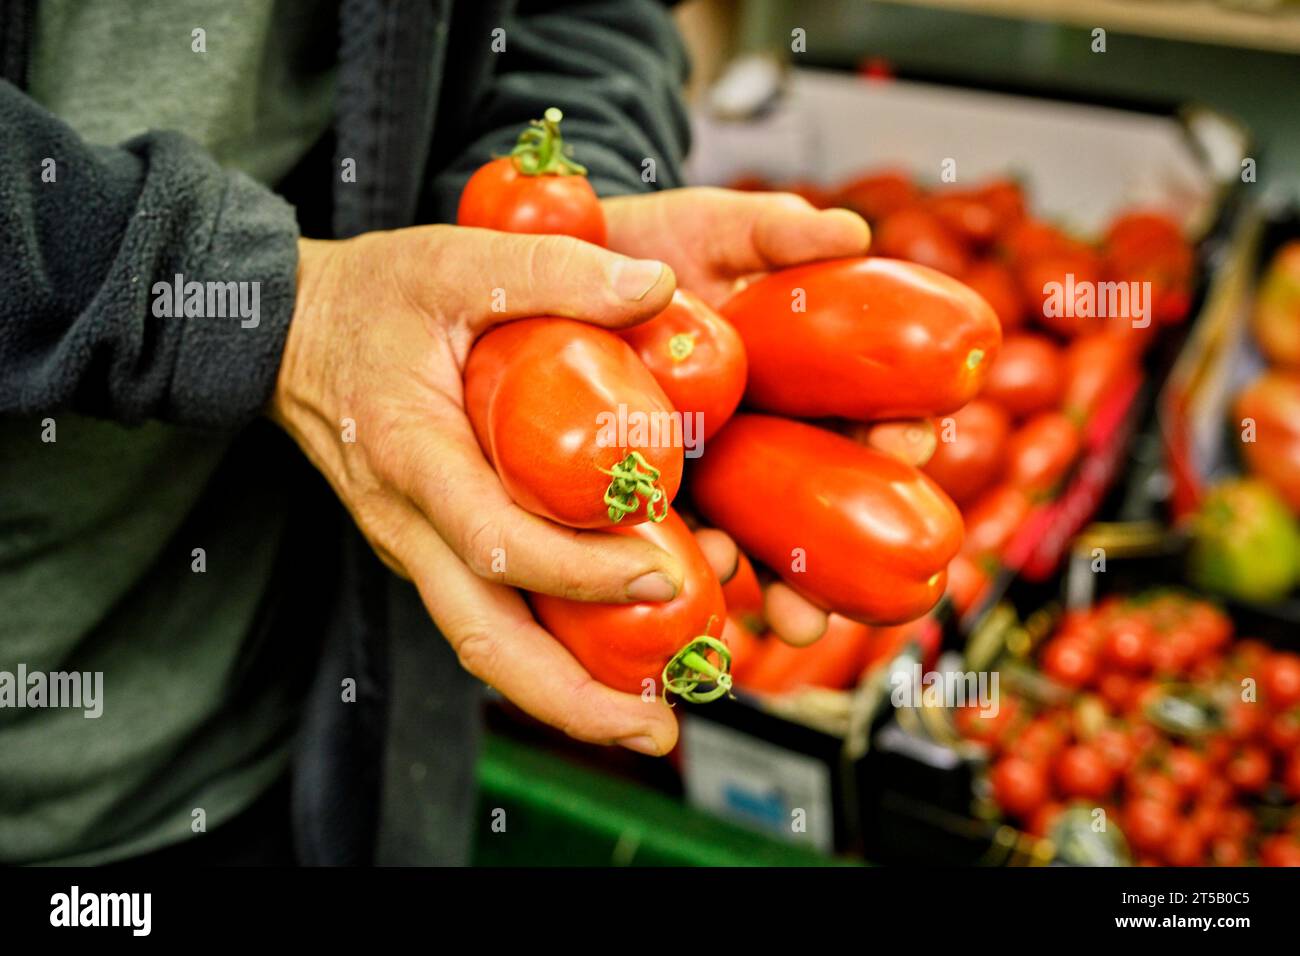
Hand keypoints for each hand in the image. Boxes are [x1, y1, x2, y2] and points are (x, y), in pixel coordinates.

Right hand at [272, 225, 691, 753]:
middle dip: (571, 699)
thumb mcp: (454, 261)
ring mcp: (415, 547)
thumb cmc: (371, 297)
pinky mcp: (431, 549)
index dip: (576, 573)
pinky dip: (550, 653)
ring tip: (650, 723)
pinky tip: (614, 664)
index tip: (658, 577)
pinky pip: (490, 617)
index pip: (493, 542)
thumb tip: (658, 288)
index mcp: (412, 458)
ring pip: (486, 645)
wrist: (290, 332)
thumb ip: (554, 272)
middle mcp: (408, 525)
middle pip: (484, 641)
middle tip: (657, 731)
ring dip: (564, 696)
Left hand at [605, 188, 932, 644]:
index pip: (869, 411)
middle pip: (826, 494)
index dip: (900, 430)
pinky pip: (683, 541)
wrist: (568, 263)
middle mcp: (764, 432)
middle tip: (877, 570)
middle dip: (857, 541)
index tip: (912, 440)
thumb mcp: (717, 229)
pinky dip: (704, 570)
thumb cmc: (654, 243)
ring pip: (765, 539)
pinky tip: (709, 583)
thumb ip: (779, 230)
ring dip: (792, 585)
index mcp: (801, 374)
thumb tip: (854, 234)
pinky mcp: (650, 492)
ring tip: (799, 616)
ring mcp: (709, 469)